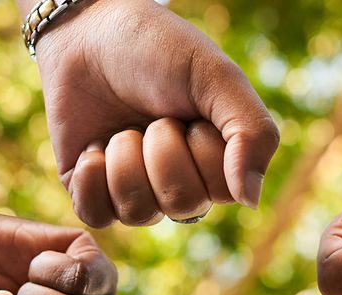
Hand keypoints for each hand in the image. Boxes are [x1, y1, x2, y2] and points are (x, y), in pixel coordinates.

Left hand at [30, 0, 278, 226]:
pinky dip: (92, 178)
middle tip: (154, 117)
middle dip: (163, 151)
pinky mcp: (90, 191)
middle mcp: (177, 182)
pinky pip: (96, 215)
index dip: (204, 151)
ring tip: (122, 128)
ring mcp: (132, 190)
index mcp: (216, 159)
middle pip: (182, 205)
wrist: (87, 33)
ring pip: (138, 213)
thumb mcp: (217, 77)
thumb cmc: (157, 48)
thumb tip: (250, 200)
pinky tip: (93, 145)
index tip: (191, 114)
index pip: (224, 191)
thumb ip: (253, 134)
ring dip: (125, 160)